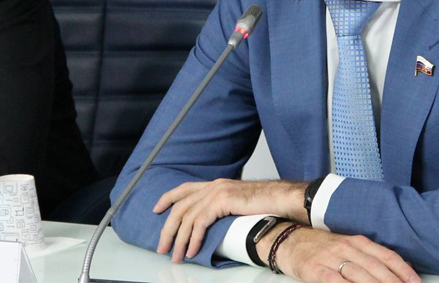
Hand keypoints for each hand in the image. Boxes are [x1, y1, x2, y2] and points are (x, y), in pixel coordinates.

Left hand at [153, 178, 304, 260]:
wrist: (282, 198)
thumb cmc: (266, 203)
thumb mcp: (238, 203)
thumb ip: (223, 208)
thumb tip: (211, 224)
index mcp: (216, 184)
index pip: (184, 189)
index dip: (167, 199)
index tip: (156, 210)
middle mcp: (213, 185)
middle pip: (180, 206)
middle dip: (168, 229)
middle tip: (162, 246)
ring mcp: (217, 191)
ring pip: (187, 217)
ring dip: (179, 239)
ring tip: (176, 255)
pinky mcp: (222, 201)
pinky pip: (200, 222)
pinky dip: (193, 239)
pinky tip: (191, 250)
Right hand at [265, 226, 420, 282]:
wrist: (287, 239)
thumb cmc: (319, 246)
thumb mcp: (345, 245)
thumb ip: (366, 256)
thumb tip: (391, 271)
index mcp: (356, 241)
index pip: (385, 256)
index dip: (402, 270)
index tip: (415, 282)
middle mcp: (346, 248)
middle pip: (376, 268)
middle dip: (393, 282)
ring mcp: (331, 258)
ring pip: (360, 276)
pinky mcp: (316, 270)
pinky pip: (336, 282)